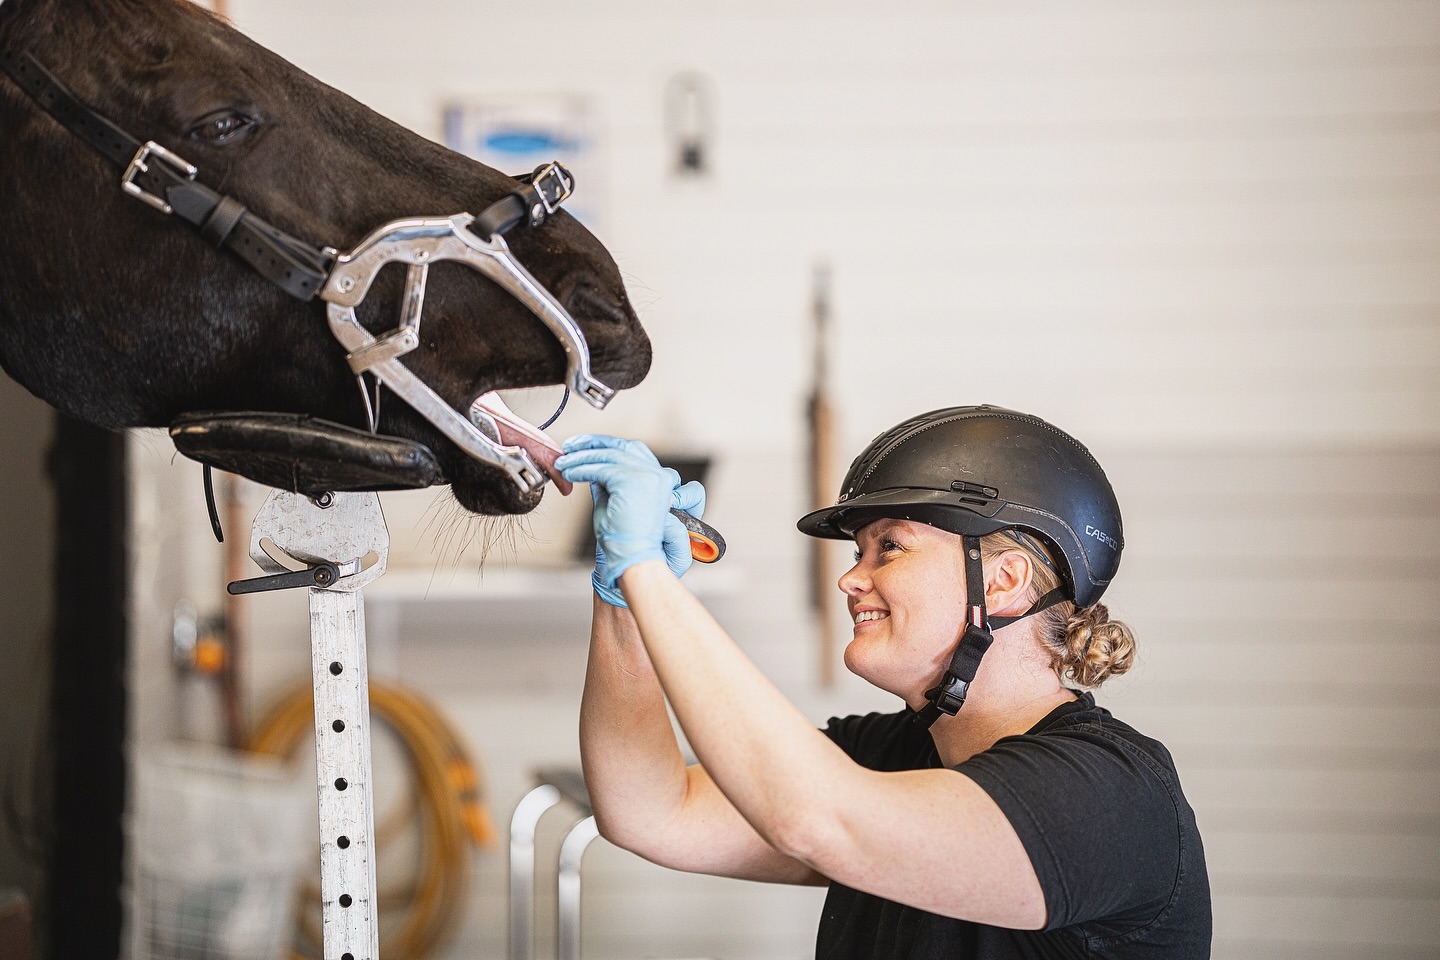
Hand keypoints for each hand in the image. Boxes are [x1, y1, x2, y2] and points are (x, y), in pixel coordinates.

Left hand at [557, 435, 706, 606]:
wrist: (632, 558)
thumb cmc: (624, 538)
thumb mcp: (613, 502)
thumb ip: (606, 482)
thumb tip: (590, 466)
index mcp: (658, 479)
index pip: (632, 451)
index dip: (606, 445)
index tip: (584, 447)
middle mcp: (658, 474)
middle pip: (622, 446)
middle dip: (593, 443)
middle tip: (570, 446)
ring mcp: (649, 476)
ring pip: (609, 456)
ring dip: (581, 457)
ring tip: (562, 463)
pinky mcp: (633, 480)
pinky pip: (601, 469)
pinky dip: (581, 469)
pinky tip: (568, 474)